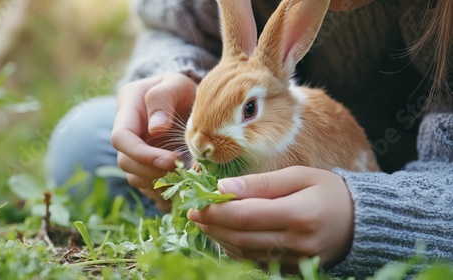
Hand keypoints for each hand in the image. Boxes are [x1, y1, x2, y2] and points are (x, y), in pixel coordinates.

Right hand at [111, 73, 196, 211]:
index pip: (120, 138)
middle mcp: (126, 133)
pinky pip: (147, 186)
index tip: (171, 160)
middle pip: (126, 162)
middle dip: (152, 171)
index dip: (142, 154)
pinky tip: (181, 188)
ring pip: (135, 177)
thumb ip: (163, 98)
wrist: (182, 97)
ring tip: (185, 180)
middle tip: (182, 171)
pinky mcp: (144, 165)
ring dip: (158, 184)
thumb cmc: (179, 88)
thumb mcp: (175, 83)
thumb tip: (156, 128)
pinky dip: (162, 192)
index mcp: (127, 110)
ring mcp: (133, 151)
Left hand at [188, 166, 353, 272]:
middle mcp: (298, 242)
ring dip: (221, 238)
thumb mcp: (299, 176)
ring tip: (204, 223)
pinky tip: (226, 237)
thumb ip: (262, 183)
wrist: (361, 219)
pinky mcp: (296, 268)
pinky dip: (238, 250)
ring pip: (247, 253)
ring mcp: (297, 260)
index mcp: (300, 214)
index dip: (216, 211)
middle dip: (212, 225)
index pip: (246, 215)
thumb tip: (225, 186)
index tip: (196, 203)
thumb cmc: (329, 190)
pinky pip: (258, 262)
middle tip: (192, 213)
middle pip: (242, 237)